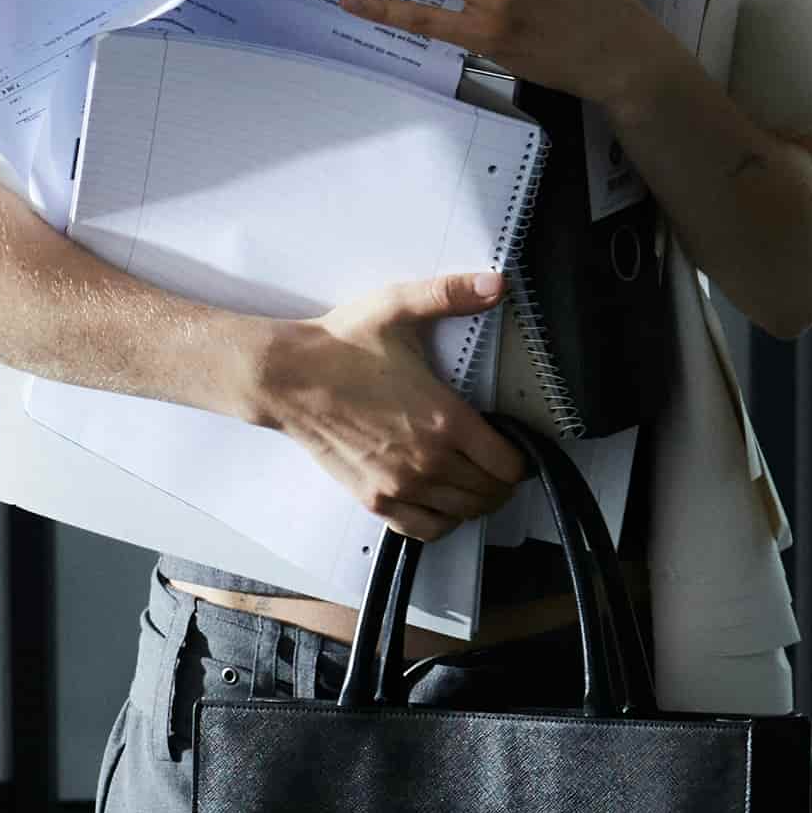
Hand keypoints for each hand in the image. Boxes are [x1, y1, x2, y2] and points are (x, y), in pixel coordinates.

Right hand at [249, 269, 520, 539]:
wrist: (289, 378)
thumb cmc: (341, 346)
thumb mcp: (399, 307)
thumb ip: (451, 294)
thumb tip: (496, 283)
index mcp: (445, 419)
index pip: (509, 464)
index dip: (522, 457)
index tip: (517, 445)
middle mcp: (428, 461)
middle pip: (492, 493)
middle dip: (504, 480)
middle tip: (500, 462)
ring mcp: (401, 486)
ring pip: (464, 514)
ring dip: (478, 501)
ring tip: (475, 480)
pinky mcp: (375, 499)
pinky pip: (427, 529)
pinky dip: (444, 520)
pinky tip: (443, 500)